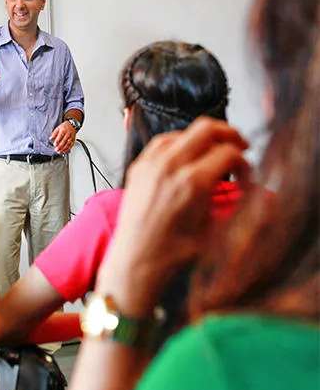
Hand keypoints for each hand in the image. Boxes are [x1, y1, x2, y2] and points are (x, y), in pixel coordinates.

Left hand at [50, 121, 75, 153]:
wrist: (71, 125)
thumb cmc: (64, 127)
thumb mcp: (57, 128)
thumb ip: (54, 134)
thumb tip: (50, 138)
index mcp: (64, 130)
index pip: (61, 136)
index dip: (57, 141)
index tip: (54, 145)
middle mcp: (68, 134)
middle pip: (64, 141)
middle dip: (60, 146)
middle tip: (56, 149)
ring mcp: (71, 137)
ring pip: (68, 144)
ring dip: (63, 149)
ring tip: (59, 151)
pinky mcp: (73, 140)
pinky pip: (71, 145)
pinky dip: (67, 149)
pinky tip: (64, 151)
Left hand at [96, 118, 250, 315]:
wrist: (137, 260)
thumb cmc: (173, 251)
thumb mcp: (215, 227)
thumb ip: (235, 202)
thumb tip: (253, 189)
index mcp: (192, 181)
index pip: (229, 152)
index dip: (245, 163)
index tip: (247, 176)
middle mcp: (169, 167)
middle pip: (207, 129)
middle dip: (229, 135)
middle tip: (239, 147)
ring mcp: (150, 165)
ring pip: (183, 132)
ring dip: (203, 137)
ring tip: (215, 151)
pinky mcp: (138, 168)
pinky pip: (161, 142)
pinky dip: (179, 142)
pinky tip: (187, 153)